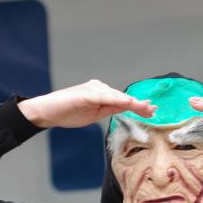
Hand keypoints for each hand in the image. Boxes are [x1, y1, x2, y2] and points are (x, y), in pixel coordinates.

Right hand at [18, 79, 155, 127]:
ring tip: (145, 108)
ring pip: (117, 96)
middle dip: (139, 104)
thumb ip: (109, 110)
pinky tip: (128, 102)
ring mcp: (92, 89)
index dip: (137, 105)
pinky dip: (117, 99)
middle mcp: (98, 88)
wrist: (47, 112)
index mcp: (100, 93)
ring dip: (132, 102)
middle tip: (154, 110)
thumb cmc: (67, 113)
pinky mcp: (86, 93)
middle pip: (122, 97)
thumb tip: (124, 108)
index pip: (122, 100)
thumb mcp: (94, 115)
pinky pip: (105, 96)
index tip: (150, 111)